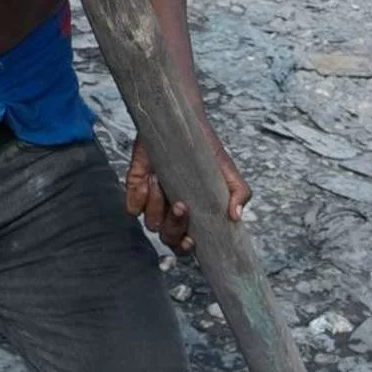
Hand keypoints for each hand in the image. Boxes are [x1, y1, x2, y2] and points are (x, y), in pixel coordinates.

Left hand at [125, 131, 249, 256]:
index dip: (186, 248)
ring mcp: (153, 201)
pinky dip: (140, 196)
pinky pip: (133, 207)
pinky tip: (151, 179)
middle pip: (168, 238)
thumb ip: (239, 192)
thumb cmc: (204, 150)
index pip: (185, 244)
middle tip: (182, 205)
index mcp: (193, 215)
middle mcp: (171, 212)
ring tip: (163, 179)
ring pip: (151, 223)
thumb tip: (236, 215)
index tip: (192, 240)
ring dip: (158, 204)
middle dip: (175, 227)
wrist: (181, 123)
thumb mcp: (226, 170)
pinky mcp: (136, 188)